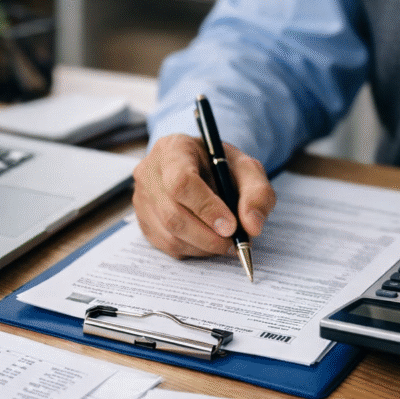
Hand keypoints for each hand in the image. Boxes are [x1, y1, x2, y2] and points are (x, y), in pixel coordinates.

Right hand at [132, 133, 275, 258]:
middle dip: (208, 236)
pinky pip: (166, 245)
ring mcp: (142, 198)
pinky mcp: (143, 220)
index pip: (181, 182)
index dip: (207, 208)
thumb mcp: (247, 169)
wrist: (200, 166)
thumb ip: (257, 193)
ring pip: (169, 234)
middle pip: (173, 214)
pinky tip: (207, 241)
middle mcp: (149, 172)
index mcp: (173, 149)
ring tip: (224, 241)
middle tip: (233, 242)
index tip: (231, 226)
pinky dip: (193, 249)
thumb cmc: (221, 166)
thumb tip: (252, 226)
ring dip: (203, 246)